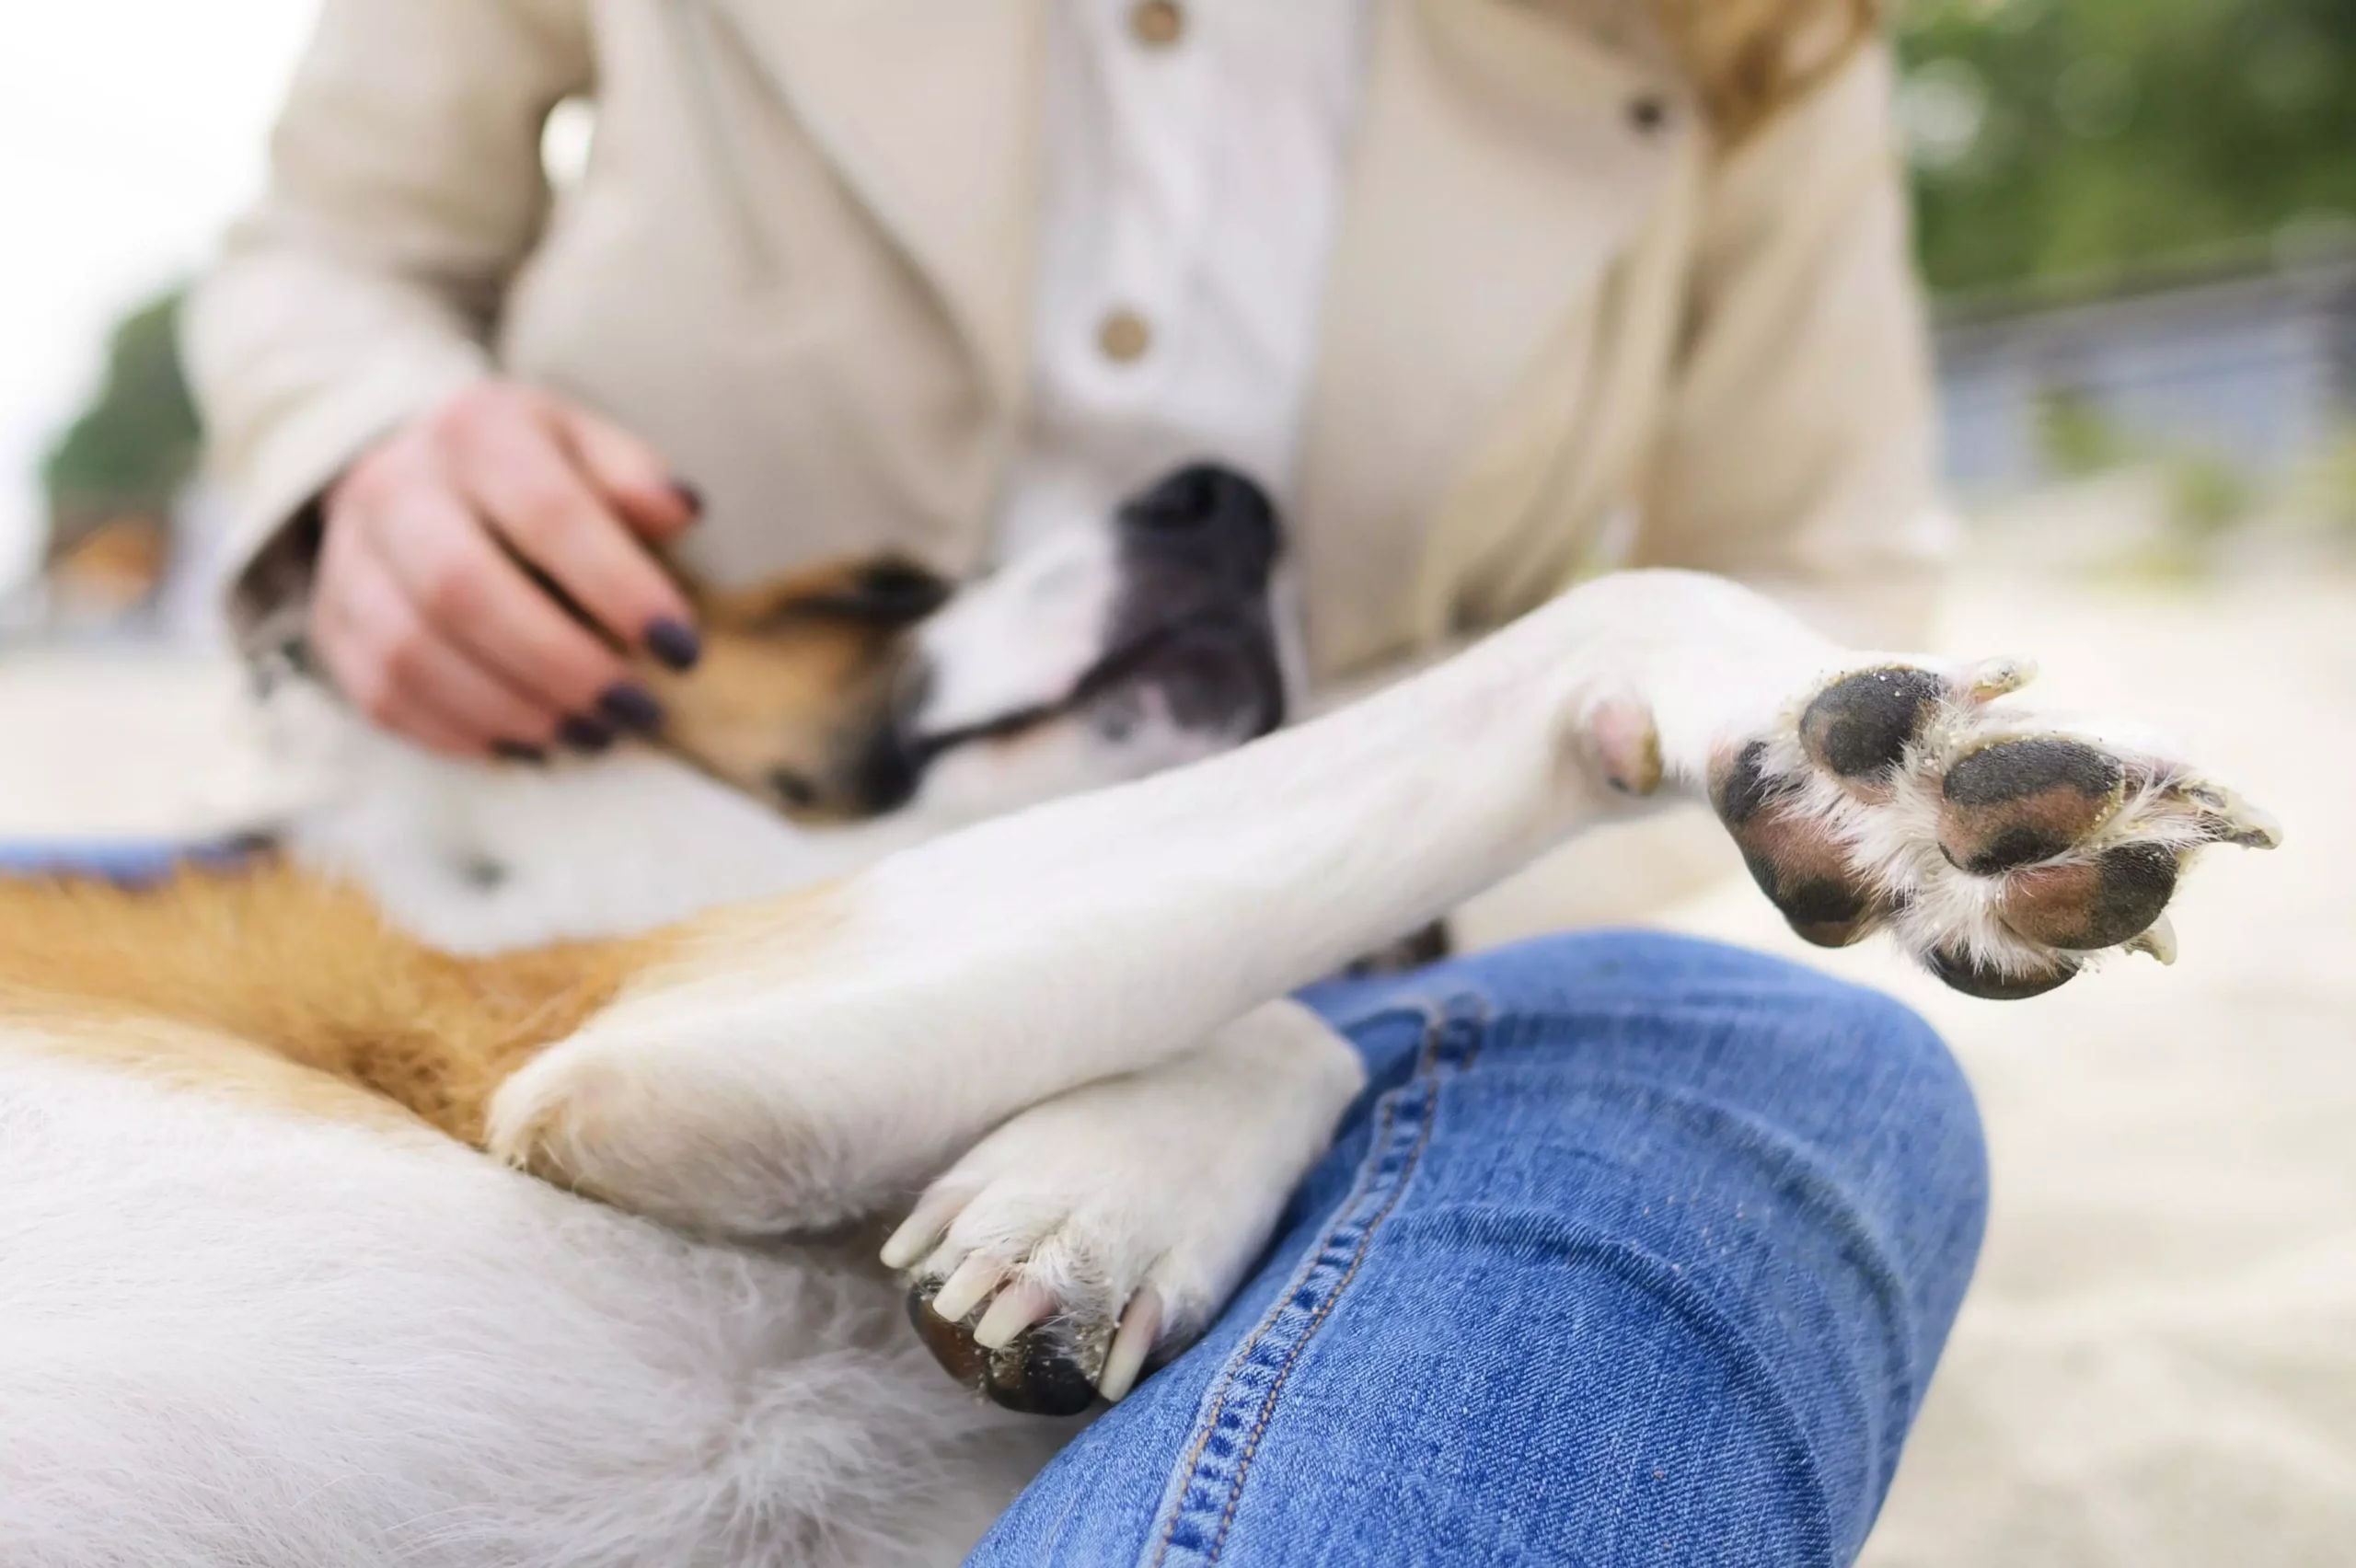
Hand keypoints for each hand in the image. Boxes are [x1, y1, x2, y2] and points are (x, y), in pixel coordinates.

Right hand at [311, 380, 703, 758]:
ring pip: (413, 654)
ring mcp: (350, 558)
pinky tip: (527, 742)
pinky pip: (382, 695)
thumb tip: (680, 511)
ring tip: (592, 734)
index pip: (546, 511)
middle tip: (637, 710)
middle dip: (561, 665)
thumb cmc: (530, 469)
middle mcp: (395, 487)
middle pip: (462, 590)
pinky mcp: (332, 624)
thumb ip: (635, 478)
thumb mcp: (588, 446)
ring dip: (513, 710)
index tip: (682, 648)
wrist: (415, 472)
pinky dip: (461, 733)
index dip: (618, 588)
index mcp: (475, 430)